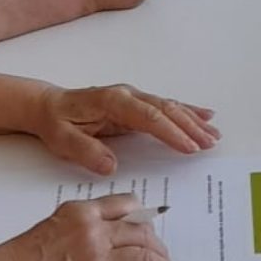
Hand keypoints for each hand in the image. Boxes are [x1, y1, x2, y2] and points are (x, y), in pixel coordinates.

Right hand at [0, 195, 181, 260]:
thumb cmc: (20, 259)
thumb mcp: (54, 223)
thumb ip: (85, 223)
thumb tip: (113, 231)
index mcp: (83, 213)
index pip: (127, 206)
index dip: (145, 219)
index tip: (152, 227)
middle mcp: (95, 235)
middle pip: (142, 235)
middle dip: (159, 247)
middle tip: (165, 256)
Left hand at [34, 83, 219, 170]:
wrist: (47, 105)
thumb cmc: (56, 122)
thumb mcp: (62, 140)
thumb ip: (86, 151)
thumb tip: (111, 166)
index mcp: (111, 101)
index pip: (148, 117)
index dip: (171, 132)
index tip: (189, 147)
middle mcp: (126, 95)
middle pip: (165, 109)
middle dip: (190, 126)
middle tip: (209, 143)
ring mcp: (132, 97)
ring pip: (169, 107)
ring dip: (192, 120)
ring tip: (213, 134)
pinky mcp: (135, 104)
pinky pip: (165, 107)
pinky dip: (186, 112)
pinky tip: (203, 115)